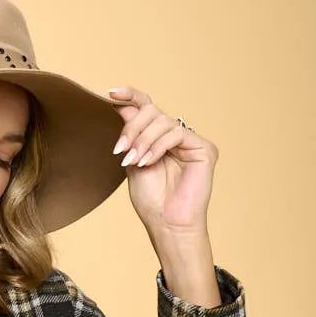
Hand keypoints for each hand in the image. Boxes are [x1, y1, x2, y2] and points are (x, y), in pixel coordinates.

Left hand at [108, 84, 218, 238]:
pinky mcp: (204, 148)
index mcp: (158, 138)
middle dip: (133, 128)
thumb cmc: (151, 199)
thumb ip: (130, 134)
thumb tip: (120, 104)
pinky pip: (176, 133)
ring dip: (143, 140)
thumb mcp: (132, 160)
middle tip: (121, 149)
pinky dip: (157, 146)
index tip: (111, 93)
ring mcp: (191, 141)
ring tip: (133, 161)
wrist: (166, 223)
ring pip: (163, 121)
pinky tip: (147, 162)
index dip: (131, 96)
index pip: (146, 108)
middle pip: (152, 111)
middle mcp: (176, 136)